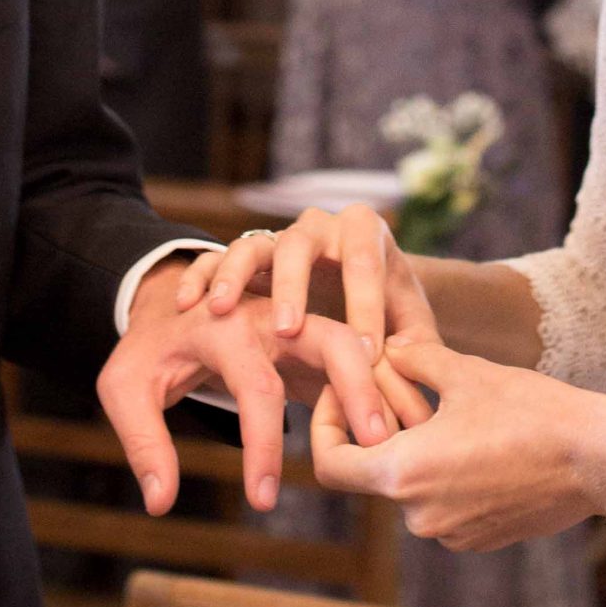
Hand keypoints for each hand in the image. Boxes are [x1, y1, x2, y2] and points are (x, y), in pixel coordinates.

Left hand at [99, 258, 401, 516]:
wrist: (163, 305)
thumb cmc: (146, 352)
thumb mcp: (124, 390)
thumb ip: (143, 442)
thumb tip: (161, 502)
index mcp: (221, 326)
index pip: (254, 387)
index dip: (263, 447)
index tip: (263, 501)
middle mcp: (266, 316)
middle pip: (325, 337)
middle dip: (354, 386)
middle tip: (374, 444)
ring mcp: (293, 322)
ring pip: (347, 339)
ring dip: (372, 383)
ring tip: (388, 437)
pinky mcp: (307, 338)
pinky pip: (351, 355)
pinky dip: (372, 385)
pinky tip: (385, 429)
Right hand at [176, 205, 437, 352]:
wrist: (352, 293)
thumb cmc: (384, 314)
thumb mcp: (408, 324)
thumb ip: (415, 348)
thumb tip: (409, 378)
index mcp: (364, 233)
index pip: (365, 259)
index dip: (366, 305)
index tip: (367, 353)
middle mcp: (318, 228)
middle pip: (300, 243)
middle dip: (292, 286)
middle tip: (286, 330)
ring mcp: (276, 240)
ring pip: (252, 245)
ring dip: (236, 276)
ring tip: (222, 309)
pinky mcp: (244, 259)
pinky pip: (213, 257)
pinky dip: (202, 276)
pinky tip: (190, 304)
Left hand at [310, 337, 605, 549]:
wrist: (599, 460)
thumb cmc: (531, 410)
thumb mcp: (465, 372)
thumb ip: (412, 358)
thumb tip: (386, 346)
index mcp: (404, 474)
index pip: (330, 464)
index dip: (325, 426)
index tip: (344, 393)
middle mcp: (419, 516)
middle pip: (372, 471)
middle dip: (381, 428)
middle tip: (407, 386)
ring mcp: (451, 534)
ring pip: (411, 486)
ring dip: (417, 450)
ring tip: (450, 409)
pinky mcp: (479, 539)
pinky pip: (443, 503)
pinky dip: (446, 473)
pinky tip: (481, 440)